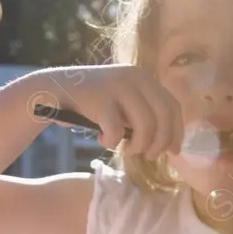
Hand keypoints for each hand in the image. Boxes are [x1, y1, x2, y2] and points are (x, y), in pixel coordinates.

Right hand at [44, 64, 183, 160]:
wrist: (56, 90)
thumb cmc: (95, 104)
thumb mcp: (126, 104)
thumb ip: (146, 114)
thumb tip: (169, 142)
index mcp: (145, 78)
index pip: (172, 106)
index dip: (176, 132)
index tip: (174, 151)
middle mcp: (135, 78)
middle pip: (164, 117)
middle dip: (160, 142)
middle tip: (149, 156)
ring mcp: (118, 86)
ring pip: (145, 125)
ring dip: (138, 145)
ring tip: (126, 149)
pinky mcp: (100, 98)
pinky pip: (117, 131)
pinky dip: (111, 142)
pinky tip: (102, 139)